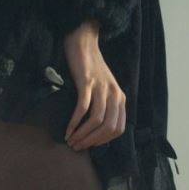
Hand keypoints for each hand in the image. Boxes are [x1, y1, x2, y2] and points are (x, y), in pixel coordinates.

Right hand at [64, 20, 126, 150]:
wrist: (84, 43)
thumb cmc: (92, 69)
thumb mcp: (105, 89)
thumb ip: (105, 106)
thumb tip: (95, 131)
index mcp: (121, 98)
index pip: (118, 128)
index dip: (104, 140)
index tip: (90, 145)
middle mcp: (114, 94)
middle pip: (108, 127)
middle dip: (92, 141)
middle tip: (77, 146)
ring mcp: (101, 88)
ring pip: (97, 120)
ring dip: (83, 134)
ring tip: (71, 141)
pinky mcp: (87, 83)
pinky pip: (83, 108)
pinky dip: (75, 121)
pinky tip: (68, 129)